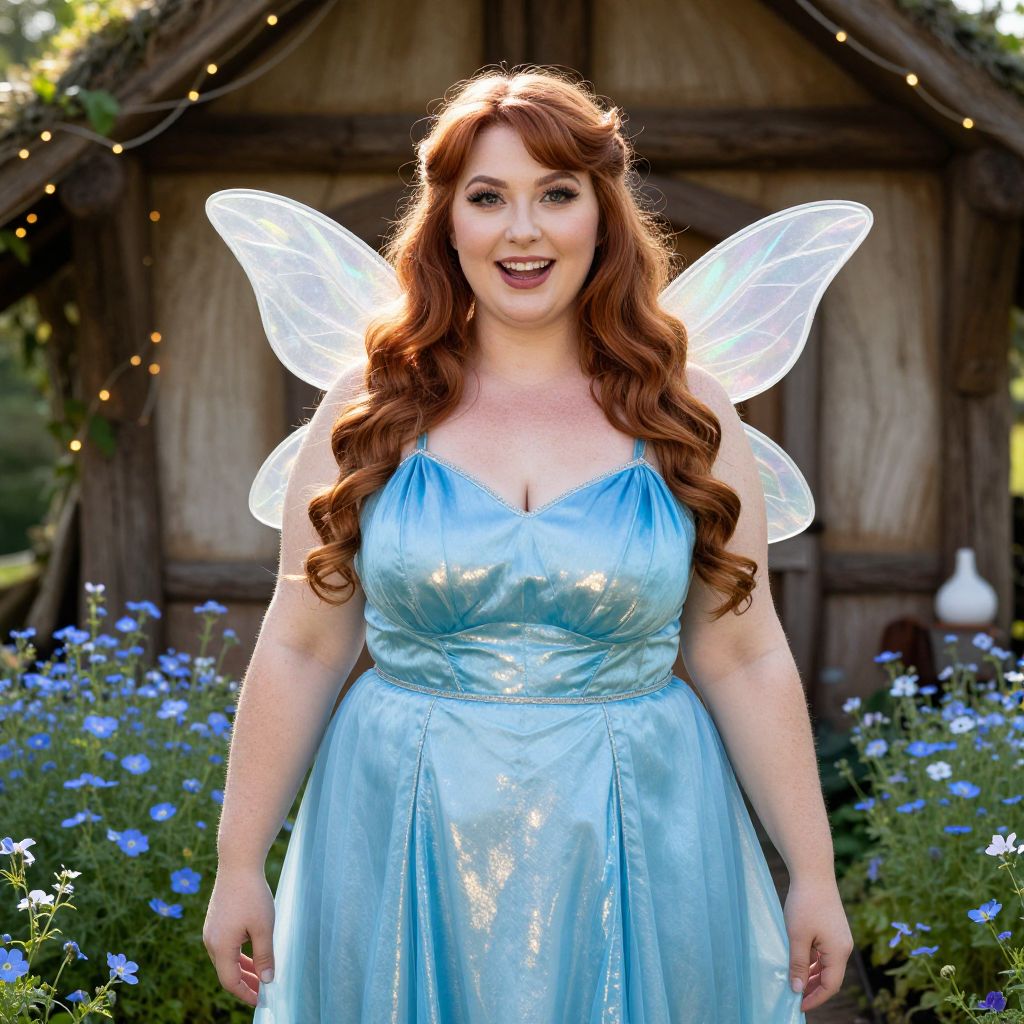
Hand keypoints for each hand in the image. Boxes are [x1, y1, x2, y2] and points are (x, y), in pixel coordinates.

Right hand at [203, 865, 275, 1007]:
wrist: (238, 863)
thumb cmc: (252, 894)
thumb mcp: (263, 927)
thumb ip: (265, 956)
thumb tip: (267, 981)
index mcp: (220, 947)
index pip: (230, 981)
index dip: (245, 993)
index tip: (261, 1000)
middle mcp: (210, 941)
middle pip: (226, 972)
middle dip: (245, 983)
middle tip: (263, 991)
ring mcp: (211, 931)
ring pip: (226, 959)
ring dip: (242, 969)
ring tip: (260, 976)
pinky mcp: (215, 921)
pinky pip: (225, 947)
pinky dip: (238, 955)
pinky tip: (252, 954)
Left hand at [783, 875, 853, 1013]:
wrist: (813, 872)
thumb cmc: (805, 903)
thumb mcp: (797, 936)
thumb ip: (798, 964)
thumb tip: (797, 988)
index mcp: (839, 952)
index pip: (830, 985)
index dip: (815, 998)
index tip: (798, 1006)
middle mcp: (843, 947)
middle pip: (830, 977)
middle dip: (813, 988)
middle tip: (794, 996)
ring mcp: (839, 937)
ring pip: (826, 964)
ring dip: (811, 974)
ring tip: (793, 981)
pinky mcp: (833, 929)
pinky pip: (824, 952)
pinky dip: (812, 959)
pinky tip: (798, 961)